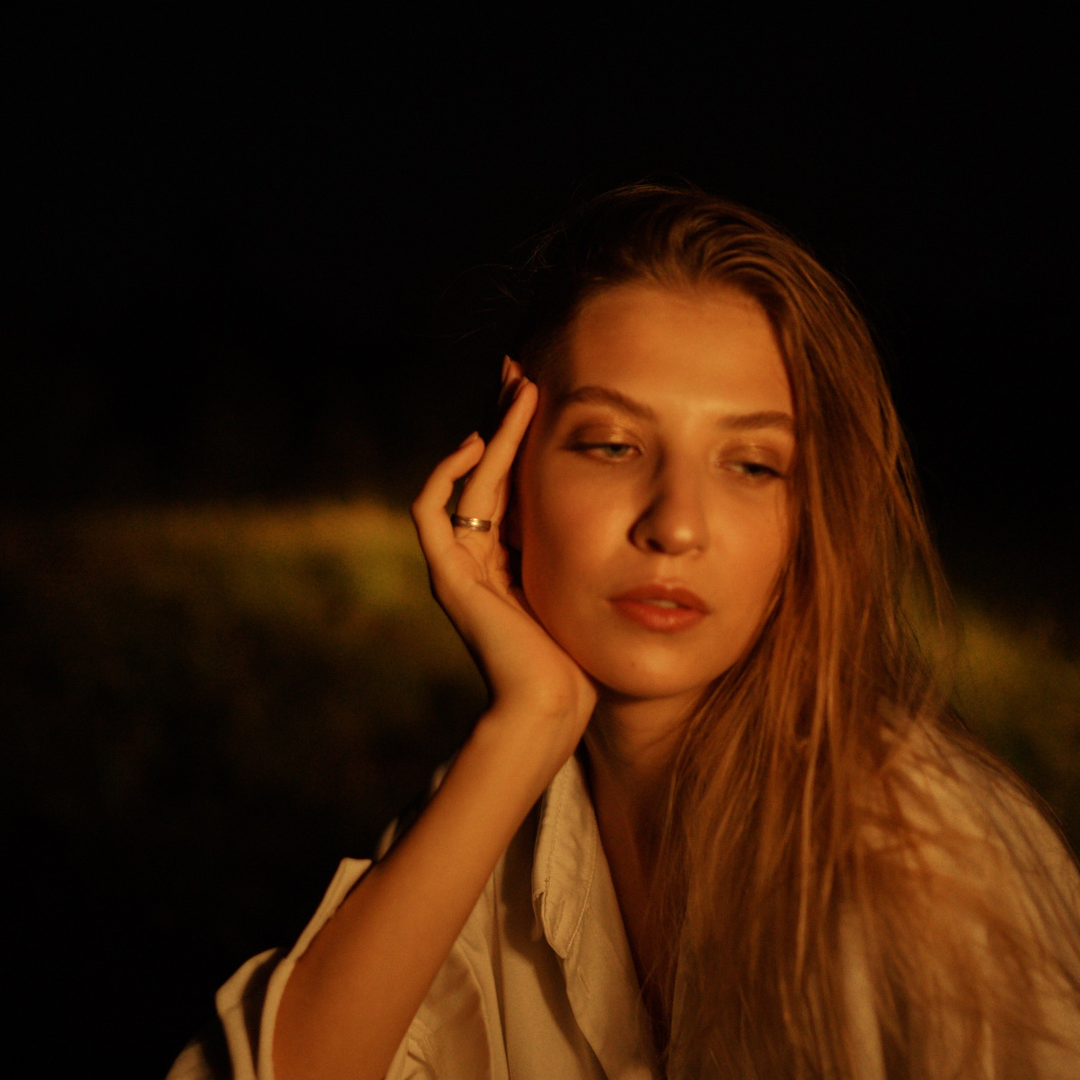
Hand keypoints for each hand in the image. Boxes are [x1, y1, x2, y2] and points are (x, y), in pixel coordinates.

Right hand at [412, 359, 596, 730]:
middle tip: (523, 371)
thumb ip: (599, 555)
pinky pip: (430, 513)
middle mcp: (480, 560)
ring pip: (466, 483)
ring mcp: (459, 568)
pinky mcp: (447, 578)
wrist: (550, 708)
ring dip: (492, 434)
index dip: (526, 440)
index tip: (549, 394)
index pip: (514, 484)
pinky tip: (477, 444)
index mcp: (512, 562)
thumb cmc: (582, 663)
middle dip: (506, 422)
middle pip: (487, 473)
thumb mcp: (596, 591)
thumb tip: (649, 519)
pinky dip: (446, 475)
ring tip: (518, 391)